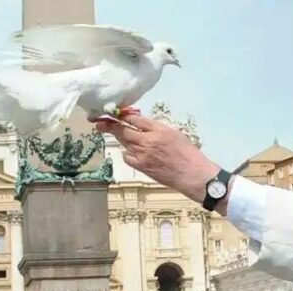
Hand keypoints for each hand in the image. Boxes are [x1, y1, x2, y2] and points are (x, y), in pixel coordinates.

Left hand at [96, 115, 220, 206]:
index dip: (122, 115)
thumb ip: (157, 128)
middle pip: (123, 130)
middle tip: (99, 122)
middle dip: (110, 125)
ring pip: (124, 142)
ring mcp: (143, 155)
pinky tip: (131, 152)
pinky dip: (127, 153)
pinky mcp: (142, 167)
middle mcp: (148, 141)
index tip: (114, 113)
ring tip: (111, 133)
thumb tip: (142, 124)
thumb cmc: (189, 154)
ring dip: (118, 137)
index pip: (135, 119)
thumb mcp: (175, 134)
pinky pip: (128, 157)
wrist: (192, 175)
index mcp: (159, 130)